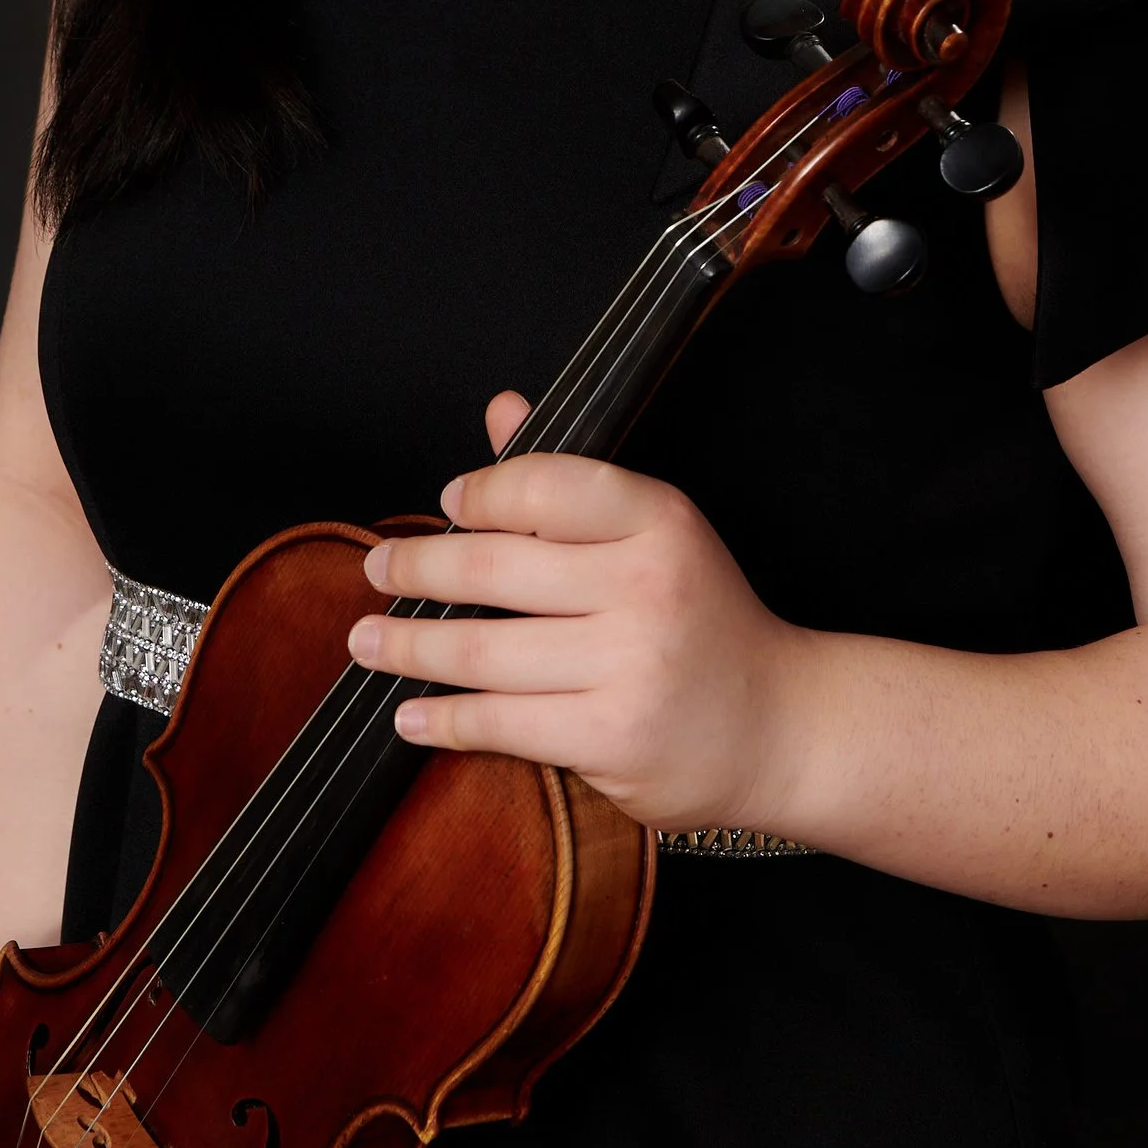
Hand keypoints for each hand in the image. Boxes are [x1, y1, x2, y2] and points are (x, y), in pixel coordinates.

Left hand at [348, 392, 804, 832]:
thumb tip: (501, 409)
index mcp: (659, 521)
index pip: (545, 482)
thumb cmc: (702, 622)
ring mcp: (630, 665)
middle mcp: (647, 586)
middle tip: (377, 568)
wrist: (778, 726)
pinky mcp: (611, 737)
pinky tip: (412, 713)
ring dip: (410, 647)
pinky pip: (501, 723)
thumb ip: (569, 480)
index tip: (447, 503)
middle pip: (495, 564)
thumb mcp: (654, 534)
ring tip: (369, 641)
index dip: (483, 489)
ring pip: (485, 650)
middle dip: (418, 566)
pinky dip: (444, 719)